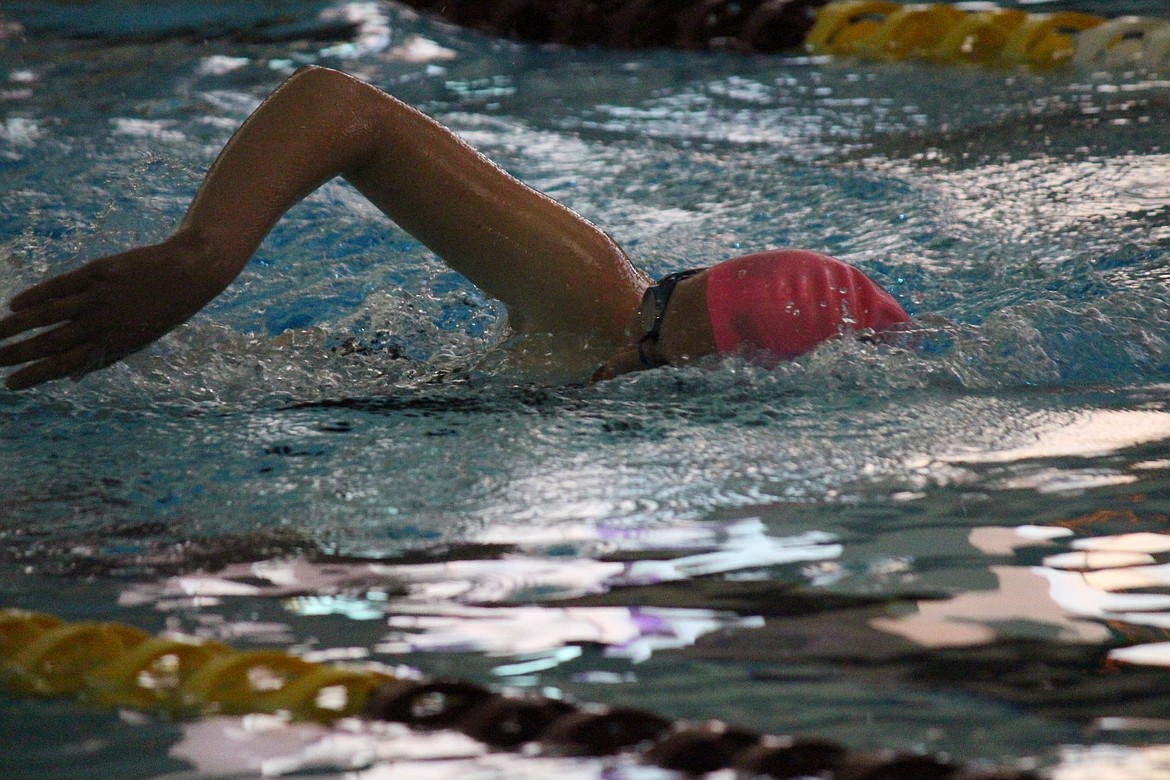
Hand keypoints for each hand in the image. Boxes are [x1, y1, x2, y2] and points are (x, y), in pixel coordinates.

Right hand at [0, 230, 227, 389]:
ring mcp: (100, 297)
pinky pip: (59, 287)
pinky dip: (36, 296)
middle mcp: (104, 323)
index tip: (11, 385)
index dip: (37, 376)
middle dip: (18, 353)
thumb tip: (71, 378)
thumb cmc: (162, 309)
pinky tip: (15, 304)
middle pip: (52, 341)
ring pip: (49, 314)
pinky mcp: (98, 273)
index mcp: (115, 344)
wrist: (189, 273)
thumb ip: (104, 357)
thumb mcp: (139, 340)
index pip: (67, 365)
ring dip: (17, 326)